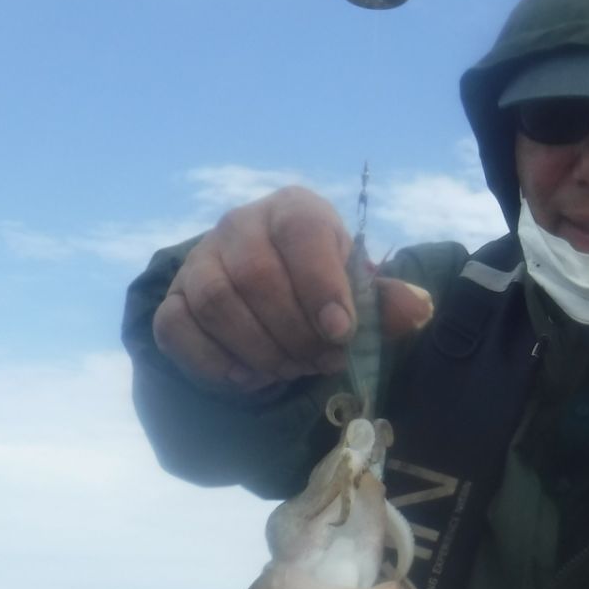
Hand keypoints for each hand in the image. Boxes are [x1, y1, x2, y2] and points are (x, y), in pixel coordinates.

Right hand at [153, 186, 434, 393]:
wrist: (268, 301)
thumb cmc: (321, 292)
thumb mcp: (358, 292)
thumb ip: (385, 302)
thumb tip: (416, 309)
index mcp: (293, 210)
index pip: (301, 232)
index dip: (321, 284)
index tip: (340, 332)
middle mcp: (239, 225)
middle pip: (255, 276)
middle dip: (294, 332)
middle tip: (321, 362)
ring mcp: (199, 262)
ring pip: (217, 304)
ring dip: (260, 350)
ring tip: (290, 369)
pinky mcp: (172, 301)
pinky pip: (178, 331)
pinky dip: (217, 364)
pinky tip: (250, 378)